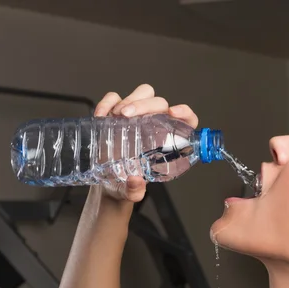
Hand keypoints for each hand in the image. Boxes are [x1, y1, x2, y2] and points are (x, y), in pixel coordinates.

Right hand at [93, 84, 199, 201]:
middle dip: (145, 104)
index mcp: (167, 142)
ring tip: (116, 116)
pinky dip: (107, 103)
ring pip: (142, 94)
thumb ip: (135, 190)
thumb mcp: (131, 192)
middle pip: (160, 103)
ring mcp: (136, 118)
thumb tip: (135, 181)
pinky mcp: (116, 115)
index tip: (173, 113)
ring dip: (129, 100)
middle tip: (128, 115)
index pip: (186, 121)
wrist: (107, 184)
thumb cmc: (127, 185)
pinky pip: (115, 98)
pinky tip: (101, 116)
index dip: (184, 113)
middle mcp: (154, 126)